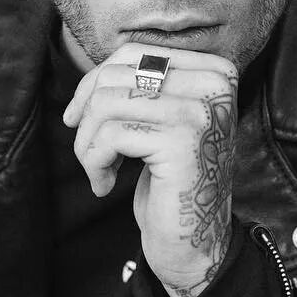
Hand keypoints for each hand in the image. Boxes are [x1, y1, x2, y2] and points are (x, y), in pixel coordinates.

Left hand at [62, 42, 238, 296]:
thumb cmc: (171, 182)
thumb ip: (142, 86)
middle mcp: (215, 84)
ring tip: (98, 170)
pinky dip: (94, 162)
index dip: (95, 83)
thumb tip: (92, 74)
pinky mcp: (182, 140)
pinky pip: (110, 135)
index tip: (81, 119)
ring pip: (106, 103)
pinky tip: (105, 185)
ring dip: (87, 143)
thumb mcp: (161, 121)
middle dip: (87, 116)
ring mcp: (201, 110)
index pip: (135, 53)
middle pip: (116, 75)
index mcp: (214, 71)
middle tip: (89, 153)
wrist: (195, 242)